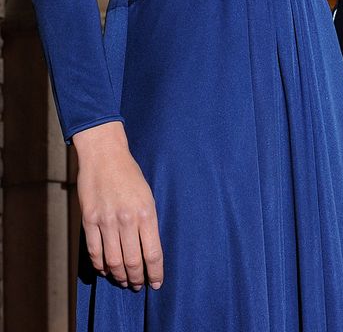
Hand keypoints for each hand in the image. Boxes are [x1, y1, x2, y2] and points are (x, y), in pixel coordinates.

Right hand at [73, 121, 163, 290]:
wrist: (105, 155)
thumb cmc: (130, 174)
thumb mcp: (148, 195)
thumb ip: (147, 222)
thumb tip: (148, 250)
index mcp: (146, 212)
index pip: (153, 253)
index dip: (155, 273)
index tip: (156, 283)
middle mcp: (127, 219)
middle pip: (132, 262)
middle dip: (137, 279)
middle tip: (139, 285)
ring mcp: (106, 220)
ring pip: (113, 261)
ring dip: (119, 276)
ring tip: (124, 280)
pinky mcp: (89, 220)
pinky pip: (94, 252)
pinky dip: (100, 266)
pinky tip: (106, 270)